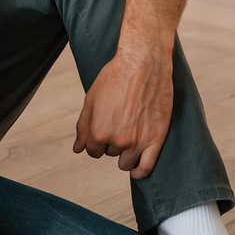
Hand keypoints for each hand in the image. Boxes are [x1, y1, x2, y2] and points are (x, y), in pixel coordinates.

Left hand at [74, 43, 173, 178]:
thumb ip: (83, 127)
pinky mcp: (156, 139)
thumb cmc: (115, 77)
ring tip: (130, 137)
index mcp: (99, 132)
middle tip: (121, 123)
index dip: (97, 141)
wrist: (144, 63)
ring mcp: (138, 142)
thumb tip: (77, 148)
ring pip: (126, 163)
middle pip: (110, 154)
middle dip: (112, 142)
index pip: (93, 151)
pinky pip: (146, 167)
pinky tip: (137, 169)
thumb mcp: (91, 100)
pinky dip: (140, 171)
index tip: (105, 130)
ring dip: (125, 154)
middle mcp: (117, 141)